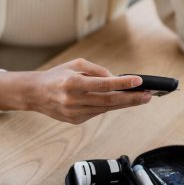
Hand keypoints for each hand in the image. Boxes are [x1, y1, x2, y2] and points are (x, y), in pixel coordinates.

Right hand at [18, 59, 150, 123]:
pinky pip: (97, 112)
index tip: (139, 81)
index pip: (103, 84)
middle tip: (148, 95)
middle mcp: (73, 99)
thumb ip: (96, 70)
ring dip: (125, 104)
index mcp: (72, 82)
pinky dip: (110, 106)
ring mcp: (74, 112)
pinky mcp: (75, 120)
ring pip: (106, 108)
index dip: (123, 83)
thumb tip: (116, 79)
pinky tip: (121, 101)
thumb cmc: (57, 75)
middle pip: (109, 101)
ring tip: (141, 98)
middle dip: (131, 98)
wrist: (35, 93)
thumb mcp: (75, 64)